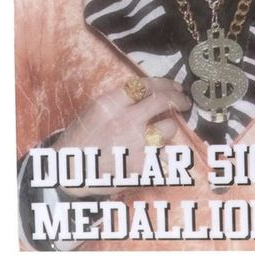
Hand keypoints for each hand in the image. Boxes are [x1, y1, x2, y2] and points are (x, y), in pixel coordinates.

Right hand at [53, 77, 190, 196]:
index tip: (175, 86)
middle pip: (162, 101)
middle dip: (178, 99)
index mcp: (111, 103)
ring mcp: (134, 145)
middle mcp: (125, 121)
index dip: (165, 84)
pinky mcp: (140, 168)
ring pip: (168, 129)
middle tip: (184, 101)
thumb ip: (122, 99)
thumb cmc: (83, 137)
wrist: (69, 171)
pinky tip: (156, 155)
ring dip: (168, 129)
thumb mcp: (96, 109)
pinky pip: (163, 156)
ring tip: (162, 132)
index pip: (146, 85)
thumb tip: (151, 90)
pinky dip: (162, 154)